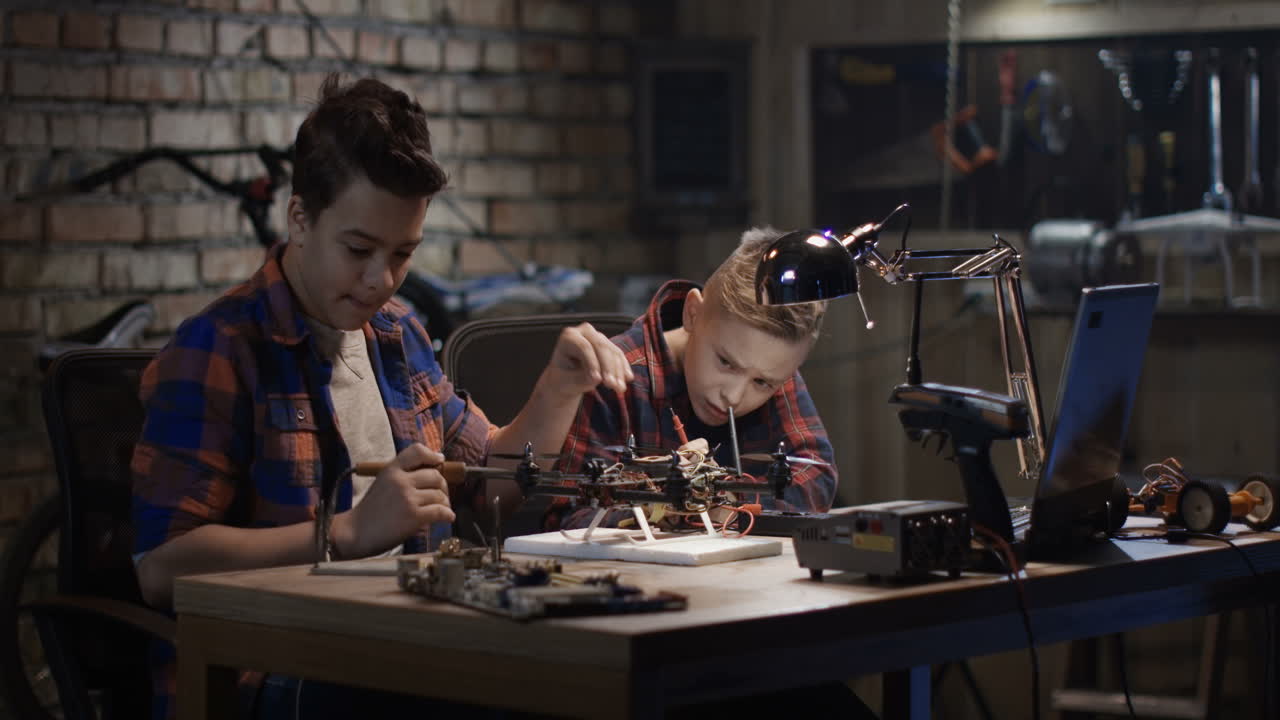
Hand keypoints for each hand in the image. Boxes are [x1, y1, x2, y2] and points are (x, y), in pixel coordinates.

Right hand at [332, 443, 453, 557]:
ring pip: (439, 495)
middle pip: (435, 475)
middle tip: (441, 495)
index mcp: (391, 470)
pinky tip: (447, 517)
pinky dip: (448, 515)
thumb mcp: (382, 483)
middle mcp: (400, 481)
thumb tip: (432, 475)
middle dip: (442, 486)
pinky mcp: (413, 516)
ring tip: (442, 509)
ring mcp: (407, 498)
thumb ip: (402, 476)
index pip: (417, 451)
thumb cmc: (370, 511)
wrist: (354, 533)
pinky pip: (440, 511)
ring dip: (445, 503)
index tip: (439, 460)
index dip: (432, 455)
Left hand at [541, 322, 632, 399]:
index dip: (592, 363)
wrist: (568, 379)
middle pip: (600, 346)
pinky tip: (627, 379)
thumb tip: (597, 378)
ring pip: (612, 351)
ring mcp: (598, 336)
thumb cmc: (564, 379)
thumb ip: (581, 379)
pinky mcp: (609, 345)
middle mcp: (584, 332)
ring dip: (618, 371)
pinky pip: (619, 355)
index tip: (597, 380)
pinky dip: (623, 368)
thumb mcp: (568, 381)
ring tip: (619, 389)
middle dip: (608, 367)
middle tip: (611, 385)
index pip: (584, 347)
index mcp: (568, 337)